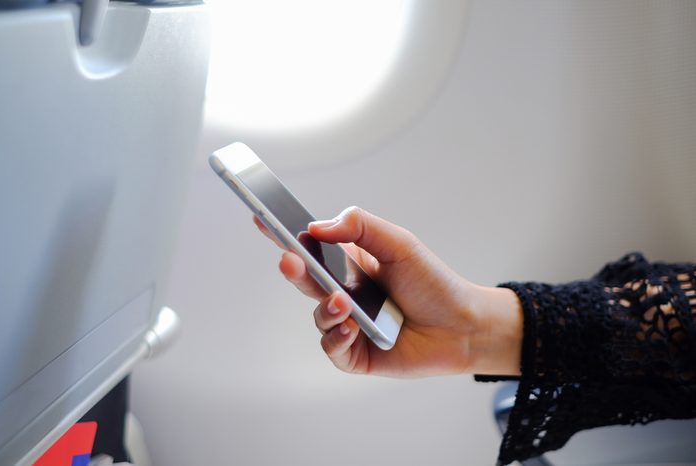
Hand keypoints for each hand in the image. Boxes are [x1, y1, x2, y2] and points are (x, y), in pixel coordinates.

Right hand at [254, 206, 521, 377]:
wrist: (463, 325)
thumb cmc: (433, 283)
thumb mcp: (399, 243)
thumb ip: (360, 227)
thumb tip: (319, 226)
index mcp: (351, 263)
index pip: (312, 247)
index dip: (284, 234)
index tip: (261, 218)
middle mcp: (345, 293)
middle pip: (307, 281)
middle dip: (294, 270)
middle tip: (289, 260)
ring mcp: (349, 324)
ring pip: (318, 316)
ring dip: (326, 310)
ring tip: (343, 304)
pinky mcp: (356, 353)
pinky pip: (332, 348)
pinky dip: (337, 337)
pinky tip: (354, 328)